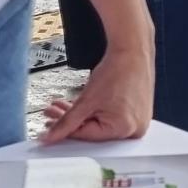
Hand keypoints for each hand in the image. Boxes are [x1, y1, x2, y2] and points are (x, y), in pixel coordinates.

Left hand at [38, 43, 152, 144]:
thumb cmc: (117, 70)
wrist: (133, 51)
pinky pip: (111, 119)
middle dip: (71, 122)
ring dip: (80, 116)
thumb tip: (50, 137)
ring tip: (62, 106)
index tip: (51, 126)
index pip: (87, 137)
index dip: (65, 131)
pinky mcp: (137, 114)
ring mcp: (137, 122)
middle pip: (94, 132)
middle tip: (53, 114)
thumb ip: (66, 122)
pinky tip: (80, 106)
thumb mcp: (86, 100)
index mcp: (124, 129)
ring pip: (100, 125)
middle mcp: (134, 130)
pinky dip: (95, 112)